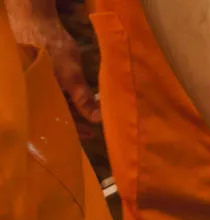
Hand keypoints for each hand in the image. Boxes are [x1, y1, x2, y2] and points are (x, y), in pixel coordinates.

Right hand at [6, 4, 100, 122]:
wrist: (36, 21)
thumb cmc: (50, 48)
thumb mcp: (70, 74)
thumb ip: (82, 98)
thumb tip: (97, 119)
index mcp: (39, 100)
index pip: (57, 123)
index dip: (75, 130)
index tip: (92, 133)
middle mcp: (37, 97)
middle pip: (58, 116)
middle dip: (77, 122)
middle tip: (96, 126)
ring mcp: (40, 88)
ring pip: (60, 106)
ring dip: (76, 110)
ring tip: (94, 113)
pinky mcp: (45, 80)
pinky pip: (58, 95)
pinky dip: (72, 98)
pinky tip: (85, 100)